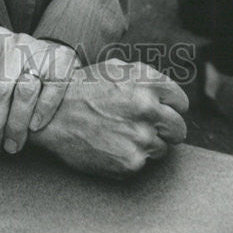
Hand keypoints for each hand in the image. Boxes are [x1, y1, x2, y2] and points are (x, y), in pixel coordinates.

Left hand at [0, 27, 79, 155]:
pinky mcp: (62, 60)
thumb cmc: (11, 69)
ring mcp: (40, 49)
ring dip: (16, 124)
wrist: (50, 55)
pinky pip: (51, 90)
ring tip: (11, 145)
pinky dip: (42, 111)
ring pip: (24, 92)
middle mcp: (15, 42)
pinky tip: (34, 127)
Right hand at [30, 59, 188, 177]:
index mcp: (146, 82)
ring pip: (162, 148)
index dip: (171, 108)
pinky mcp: (132, 162)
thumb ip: (144, 78)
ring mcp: (141, 137)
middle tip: (144, 128)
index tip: (162, 112)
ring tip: (121, 135)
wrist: (51, 115)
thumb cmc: (81, 89)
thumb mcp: (113, 68)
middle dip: (165, 130)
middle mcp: (148, 108)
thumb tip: (165, 92)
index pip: (181, 102)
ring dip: (147, 145)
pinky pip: (143, 164)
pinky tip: (112, 146)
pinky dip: (131, 158)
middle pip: (179, 129)